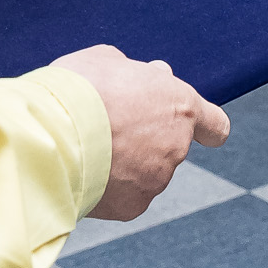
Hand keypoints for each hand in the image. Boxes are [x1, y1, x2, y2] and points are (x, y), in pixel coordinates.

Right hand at [51, 45, 230, 219]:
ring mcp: (157, 179)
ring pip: (144, 171)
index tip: (198, 130)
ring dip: (123, 161)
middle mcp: (177, 146)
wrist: (52, 133)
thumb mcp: (107, 61)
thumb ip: (136, 74)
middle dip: (144, 136)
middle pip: (168, 145)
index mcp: (179, 106)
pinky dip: (108, 185)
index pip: (215, 125)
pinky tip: (84, 170)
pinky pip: (124, 194)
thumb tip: (148, 79)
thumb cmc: (78, 88)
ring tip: (86, 146)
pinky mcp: (133, 206)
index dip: (205, 127)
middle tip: (108, 123)